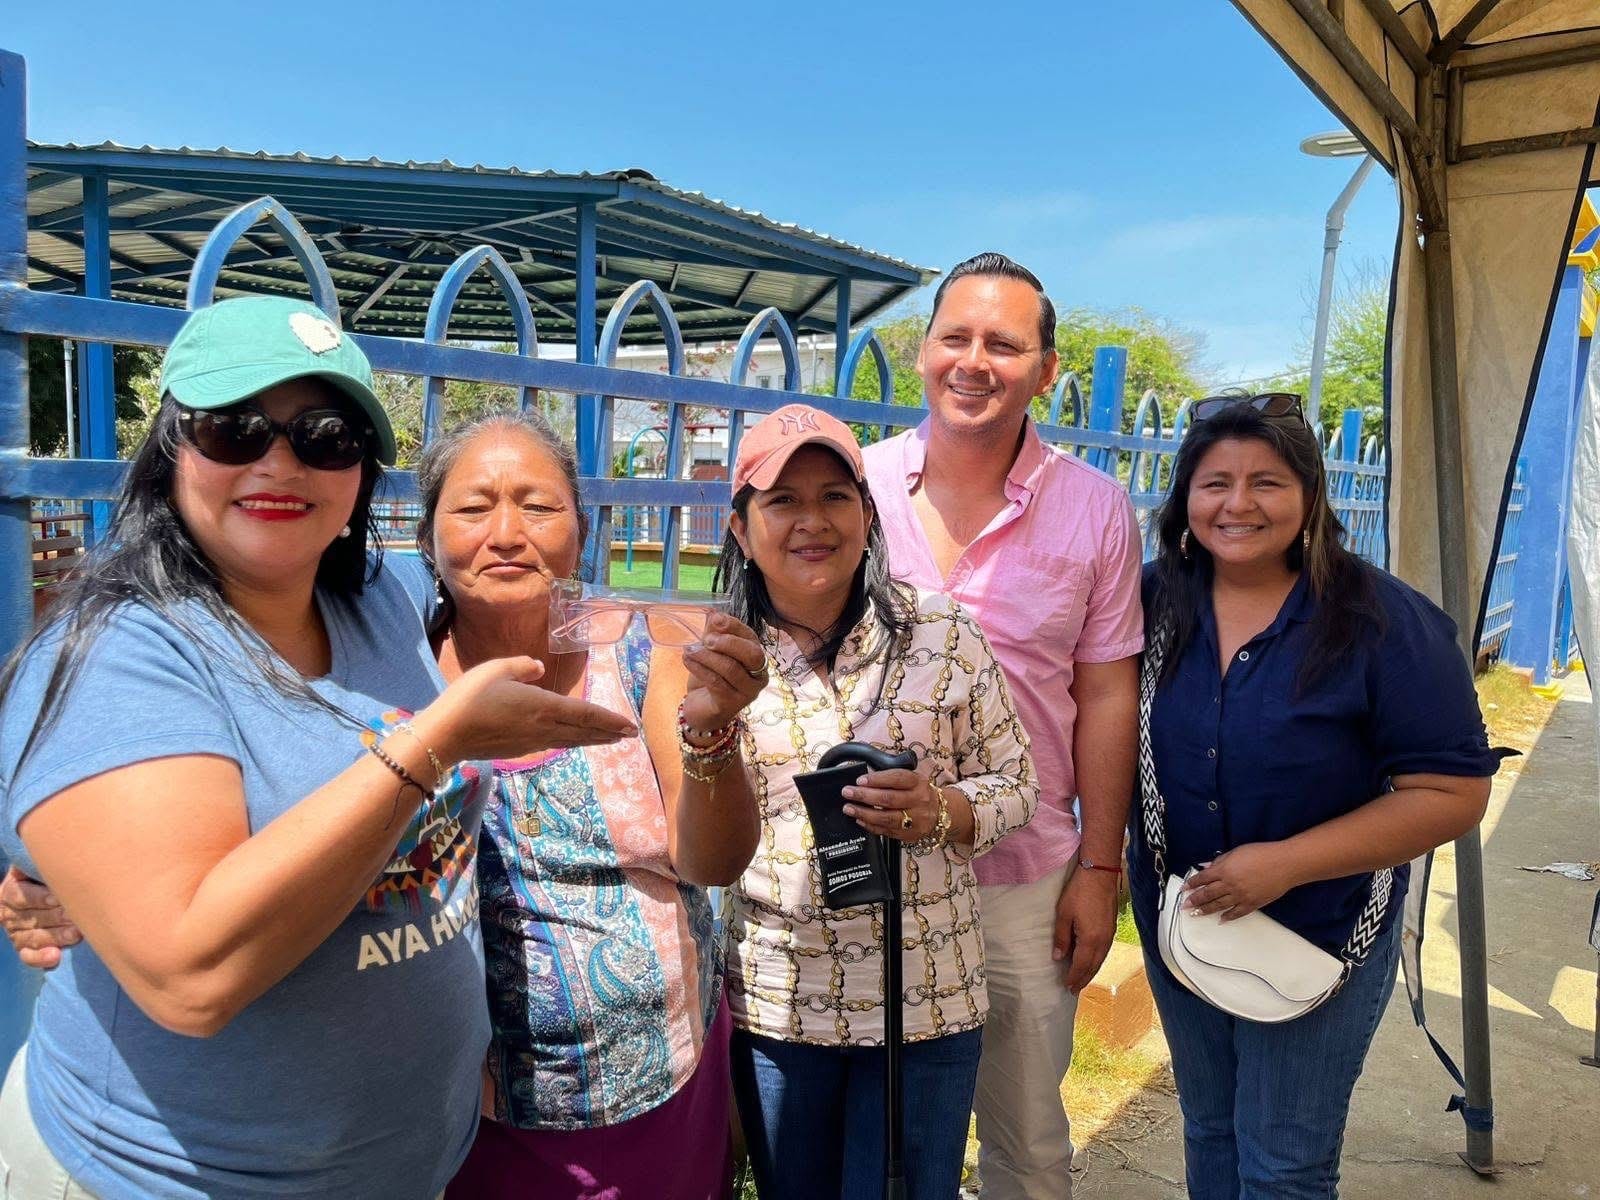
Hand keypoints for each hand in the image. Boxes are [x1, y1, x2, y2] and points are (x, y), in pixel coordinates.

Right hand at [0, 865, 79, 969]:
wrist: (34, 895)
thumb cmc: (42, 877)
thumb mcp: (35, 867)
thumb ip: (41, 862)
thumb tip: (56, 847)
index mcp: (10, 890)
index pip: (19, 895)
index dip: (38, 897)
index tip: (57, 897)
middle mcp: (10, 913)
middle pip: (30, 918)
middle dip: (55, 917)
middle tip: (76, 916)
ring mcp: (16, 933)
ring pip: (33, 937)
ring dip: (55, 936)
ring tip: (76, 934)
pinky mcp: (23, 948)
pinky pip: (28, 957)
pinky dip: (40, 958)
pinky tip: (55, 956)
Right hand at [422, 656, 638, 764]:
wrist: (445, 735)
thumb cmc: (469, 698)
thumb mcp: (496, 669)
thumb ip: (523, 666)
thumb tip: (540, 668)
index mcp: (543, 707)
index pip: (585, 714)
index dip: (609, 720)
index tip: (630, 726)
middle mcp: (543, 728)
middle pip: (583, 732)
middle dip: (608, 733)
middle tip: (629, 735)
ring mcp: (531, 742)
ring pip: (570, 741)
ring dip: (592, 739)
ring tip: (609, 739)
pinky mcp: (518, 750)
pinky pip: (554, 745)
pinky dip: (571, 742)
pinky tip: (571, 741)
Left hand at [680, 613, 767, 732]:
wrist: (702, 709)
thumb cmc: (711, 677)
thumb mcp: (712, 653)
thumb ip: (714, 635)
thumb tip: (713, 615)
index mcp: (756, 656)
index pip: (751, 637)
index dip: (734, 626)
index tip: (715, 619)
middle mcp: (759, 674)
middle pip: (752, 655)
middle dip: (728, 643)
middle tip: (706, 639)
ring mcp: (748, 691)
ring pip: (731, 669)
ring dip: (707, 656)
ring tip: (689, 650)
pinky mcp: (732, 704)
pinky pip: (716, 683)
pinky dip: (700, 669)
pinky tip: (687, 660)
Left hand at [842, 767, 936, 843]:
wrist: (941, 813)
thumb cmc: (919, 793)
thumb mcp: (912, 779)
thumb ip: (891, 778)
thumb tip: (864, 780)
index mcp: (918, 783)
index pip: (897, 778)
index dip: (877, 779)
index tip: (860, 780)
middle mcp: (919, 801)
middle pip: (889, 799)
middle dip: (865, 796)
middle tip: (847, 792)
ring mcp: (915, 820)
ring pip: (886, 818)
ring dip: (864, 813)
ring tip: (849, 808)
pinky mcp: (910, 835)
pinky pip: (886, 832)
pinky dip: (870, 826)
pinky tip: (860, 820)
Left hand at [1053, 864, 1117, 993]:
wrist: (1100, 874)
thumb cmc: (1079, 892)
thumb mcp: (1063, 914)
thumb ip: (1061, 937)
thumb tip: (1058, 957)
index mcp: (1090, 940)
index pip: (1081, 966)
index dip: (1073, 977)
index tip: (1066, 987)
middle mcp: (1103, 941)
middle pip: (1093, 966)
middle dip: (1083, 979)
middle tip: (1074, 990)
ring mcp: (1109, 935)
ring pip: (1100, 960)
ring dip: (1091, 971)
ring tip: (1082, 979)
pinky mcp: (1111, 928)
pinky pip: (1104, 952)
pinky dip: (1097, 961)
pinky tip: (1092, 961)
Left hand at [1181, 843, 1299, 919]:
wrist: (1284, 864)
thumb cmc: (1261, 853)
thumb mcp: (1236, 852)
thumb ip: (1220, 861)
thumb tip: (1205, 866)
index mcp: (1224, 870)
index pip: (1202, 878)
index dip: (1191, 883)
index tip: (1184, 888)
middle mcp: (1230, 885)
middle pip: (1207, 894)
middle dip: (1194, 900)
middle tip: (1184, 906)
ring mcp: (1241, 896)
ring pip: (1219, 905)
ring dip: (1206, 910)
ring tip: (1196, 914)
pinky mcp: (1252, 904)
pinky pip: (1237, 913)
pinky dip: (1228, 917)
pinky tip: (1220, 920)